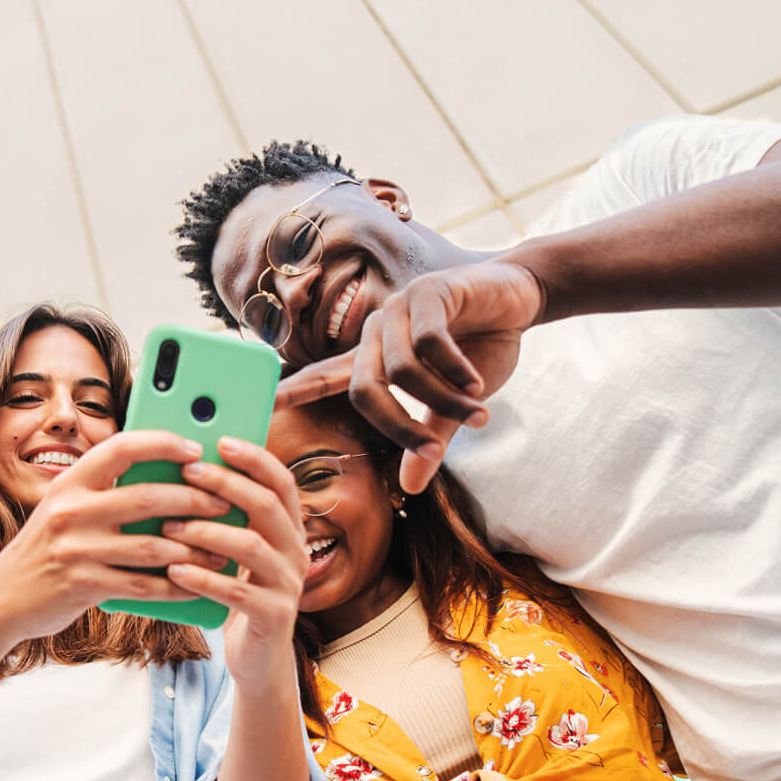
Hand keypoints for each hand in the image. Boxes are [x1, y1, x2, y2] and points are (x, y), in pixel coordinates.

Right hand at [0, 430, 231, 639]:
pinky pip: (143, 586)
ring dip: (194, 549)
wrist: (2, 598)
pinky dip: (176, 586)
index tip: (195, 448)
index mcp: (70, 482)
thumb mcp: (64, 507)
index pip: (122, 447)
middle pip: (148, 498)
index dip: (163, 443)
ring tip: (222, 550)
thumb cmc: (46, 548)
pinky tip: (197, 585)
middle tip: (225, 502)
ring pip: (152, 546)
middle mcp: (71, 510)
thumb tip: (167, 475)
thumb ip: (104, 490)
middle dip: (194, 499)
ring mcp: (77, 549)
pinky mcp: (84, 585)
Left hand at [159, 437, 307, 694]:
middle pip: (267, 505)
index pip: (281, 482)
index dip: (254, 458)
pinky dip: (204, 579)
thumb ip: (223, 517)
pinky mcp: (274, 616)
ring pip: (251, 546)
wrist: (257, 657)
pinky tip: (174, 572)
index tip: (220, 440)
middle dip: (226, 484)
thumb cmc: (235, 592)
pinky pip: (238, 592)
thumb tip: (180, 471)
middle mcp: (295, 552)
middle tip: (187, 472)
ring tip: (169, 527)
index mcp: (288, 529)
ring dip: (207, 532)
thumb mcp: (235, 551)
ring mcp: (288, 585)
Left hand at [279, 260, 543, 493]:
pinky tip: (477, 383)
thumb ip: (429, 438)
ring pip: (402, 370)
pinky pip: (430, 341)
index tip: (263, 407)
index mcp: (374, 355)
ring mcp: (399, 307)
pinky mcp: (430, 291)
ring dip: (441, 400)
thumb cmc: (480, 345)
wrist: (518, 295)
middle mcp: (376, 331)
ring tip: (476, 414)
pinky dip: (455, 370)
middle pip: (363, 390)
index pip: (325, 377)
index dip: (295, 392)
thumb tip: (408, 489)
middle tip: (430, 452)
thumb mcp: (453, 401)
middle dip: (397, 427)